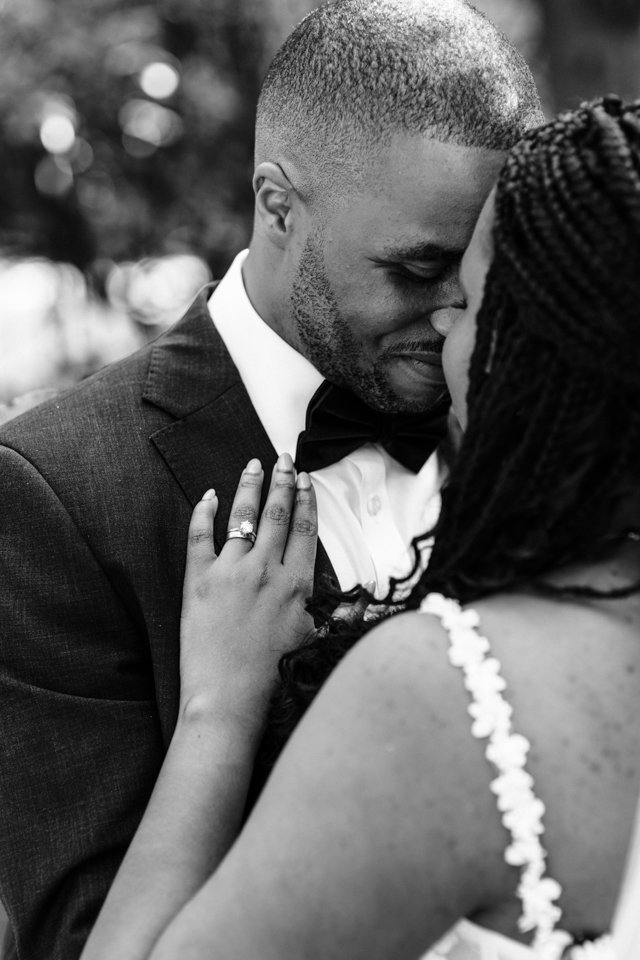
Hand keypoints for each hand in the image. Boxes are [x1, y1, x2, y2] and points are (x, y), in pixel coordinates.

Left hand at [179, 453, 316, 732]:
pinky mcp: (198, 580)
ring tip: (253, 464)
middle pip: (277, 514)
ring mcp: (231, 571)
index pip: (305, 530)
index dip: (306, 501)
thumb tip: (360, 605)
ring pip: (243, 515)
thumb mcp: (315, 644)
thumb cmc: (274, 678)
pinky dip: (204, 511)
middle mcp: (266, 570)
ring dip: (250, 485)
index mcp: (297, 585)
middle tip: (283, 458)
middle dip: (282, 481)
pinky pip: (200, 535)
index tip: (305, 480)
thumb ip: (339, 618)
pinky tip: (209, 495)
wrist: (229, 700)